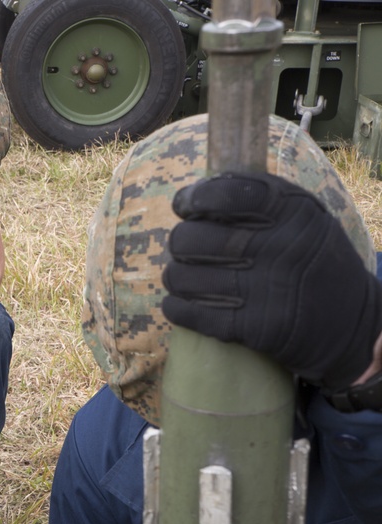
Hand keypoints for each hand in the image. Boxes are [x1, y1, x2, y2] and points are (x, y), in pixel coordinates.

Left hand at [161, 172, 381, 387]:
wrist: (350, 322)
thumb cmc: (312, 260)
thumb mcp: (303, 218)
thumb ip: (259, 201)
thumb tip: (197, 193)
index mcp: (291, 212)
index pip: (225, 193)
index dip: (194, 197)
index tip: (185, 206)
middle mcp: (276, 248)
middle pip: (190, 238)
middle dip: (180, 242)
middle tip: (188, 248)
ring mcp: (263, 290)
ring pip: (181, 276)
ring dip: (176, 276)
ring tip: (186, 276)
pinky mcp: (251, 327)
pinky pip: (187, 312)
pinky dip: (176, 306)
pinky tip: (182, 303)